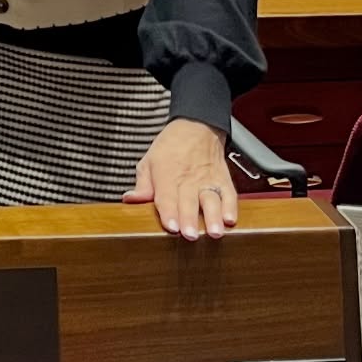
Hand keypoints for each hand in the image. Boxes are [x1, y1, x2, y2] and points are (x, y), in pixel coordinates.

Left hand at [122, 118, 237, 240]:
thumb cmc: (171, 146)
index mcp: (167, 175)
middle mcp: (188, 179)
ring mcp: (207, 180)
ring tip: (214, 233)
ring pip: (211, 200)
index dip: (169, 212)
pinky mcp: (222, 180)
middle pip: (189, 202)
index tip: (171, 227)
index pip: (167, 197)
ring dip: (213, 217)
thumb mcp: (149, 161)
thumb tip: (130, 200)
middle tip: (191, 236)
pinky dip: (231, 207)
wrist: (196, 126)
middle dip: (190, 219)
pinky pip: (229, 194)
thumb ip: (142, 185)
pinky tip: (230, 219)